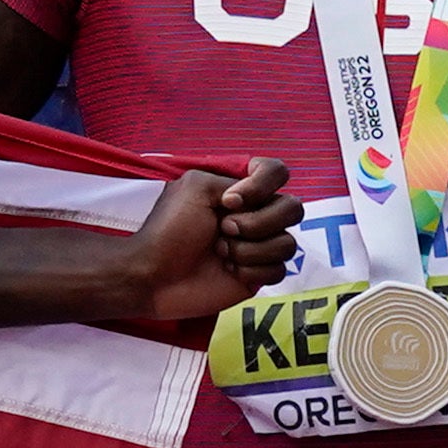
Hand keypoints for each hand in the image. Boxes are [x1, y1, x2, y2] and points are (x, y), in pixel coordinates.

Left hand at [112, 157, 301, 322]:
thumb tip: (255, 203)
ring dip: (249, 250)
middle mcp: (254, 214)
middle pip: (292, 208)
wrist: (155, 275)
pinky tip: (227, 271)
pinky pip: (278, 269)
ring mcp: (258, 245)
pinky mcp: (257, 274)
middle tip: (223, 230)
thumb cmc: (168, 230)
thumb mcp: (194, 187)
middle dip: (258, 223)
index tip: (229, 201)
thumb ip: (231, 179)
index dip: (262, 185)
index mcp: (239, 190)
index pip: (276, 172)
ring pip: (287, 242)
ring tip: (220, 252)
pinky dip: (251, 270)